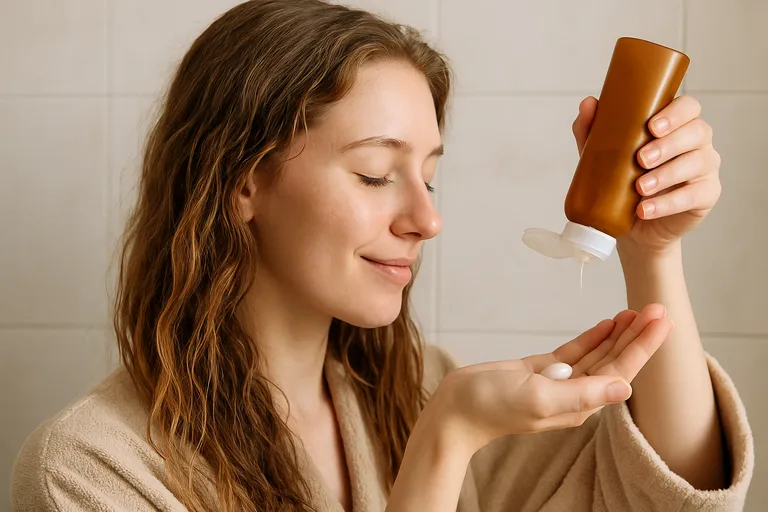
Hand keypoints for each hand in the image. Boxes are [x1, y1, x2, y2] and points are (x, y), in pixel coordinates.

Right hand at [425, 304, 671, 452]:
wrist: (455, 409)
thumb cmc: (490, 407)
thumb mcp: (538, 398)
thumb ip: (581, 393)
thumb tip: (625, 389)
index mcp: (579, 403)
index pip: (621, 370)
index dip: (643, 345)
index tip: (662, 320)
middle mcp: (574, 394)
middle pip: (615, 360)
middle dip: (638, 335)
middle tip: (657, 307)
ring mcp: (558, 381)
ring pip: (598, 354)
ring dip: (618, 333)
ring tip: (636, 311)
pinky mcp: (541, 371)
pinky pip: (575, 352)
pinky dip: (592, 337)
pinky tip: (606, 324)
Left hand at [572, 96, 721, 254]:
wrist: (631, 225)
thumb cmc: (622, 181)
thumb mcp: (603, 155)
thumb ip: (593, 129)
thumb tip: (587, 104)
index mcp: (676, 125)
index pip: (688, 107)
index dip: (675, 113)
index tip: (651, 127)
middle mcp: (697, 142)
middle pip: (697, 131)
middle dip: (668, 144)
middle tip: (641, 159)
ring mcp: (705, 168)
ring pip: (697, 162)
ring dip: (666, 174)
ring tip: (640, 187)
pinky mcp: (706, 195)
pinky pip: (695, 195)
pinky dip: (667, 203)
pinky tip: (645, 209)